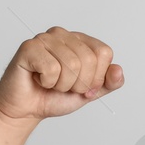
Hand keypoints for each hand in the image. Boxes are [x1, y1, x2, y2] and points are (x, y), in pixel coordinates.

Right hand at [0, 26, 123, 121]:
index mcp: (81, 41)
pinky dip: (47, 82)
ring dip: (62, 85)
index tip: (81, 85)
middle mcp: (63, 35)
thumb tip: (118, 70)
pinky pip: (51, 68)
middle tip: (63, 86)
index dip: (96, 77)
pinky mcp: (29, 47)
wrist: (26, 109)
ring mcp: (45, 38)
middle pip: (88, 59)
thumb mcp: (88, 93)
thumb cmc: (54, 97)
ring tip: (50, 83)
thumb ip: (108, 83)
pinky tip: (39, 79)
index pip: (104, 53)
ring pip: (71, 64)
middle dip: (78, 83)